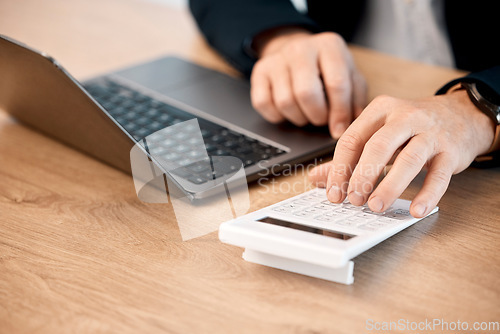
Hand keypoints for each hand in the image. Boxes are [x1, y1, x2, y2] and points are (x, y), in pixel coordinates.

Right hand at [250, 29, 366, 137]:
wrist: (298, 51)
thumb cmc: (327, 69)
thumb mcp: (350, 75)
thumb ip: (356, 98)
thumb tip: (351, 124)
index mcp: (329, 46)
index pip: (336, 83)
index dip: (339, 113)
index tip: (338, 130)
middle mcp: (300, 48)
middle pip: (306, 93)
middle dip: (316, 116)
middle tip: (321, 119)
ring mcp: (277, 59)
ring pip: (285, 102)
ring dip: (298, 117)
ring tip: (306, 113)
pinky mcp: (259, 72)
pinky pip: (263, 104)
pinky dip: (277, 116)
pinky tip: (288, 111)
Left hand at [309, 89, 495, 216]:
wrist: (461, 115)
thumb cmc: (412, 127)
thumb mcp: (378, 132)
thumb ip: (348, 156)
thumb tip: (316, 178)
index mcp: (380, 110)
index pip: (352, 139)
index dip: (339, 169)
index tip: (334, 193)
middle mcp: (405, 117)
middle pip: (378, 147)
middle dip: (362, 176)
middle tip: (353, 200)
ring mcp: (431, 133)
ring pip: (409, 159)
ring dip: (390, 186)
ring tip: (376, 207)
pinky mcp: (452, 151)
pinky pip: (439, 175)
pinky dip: (427, 194)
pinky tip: (416, 210)